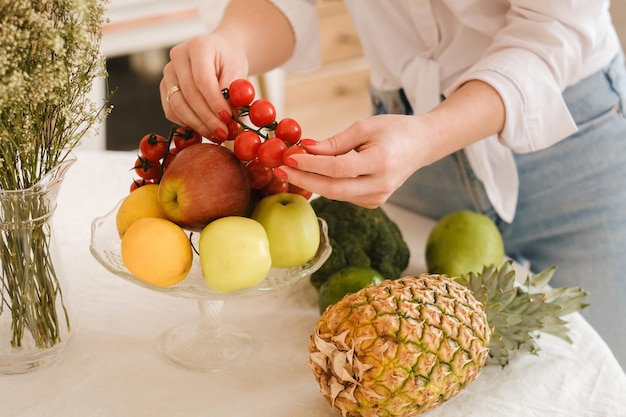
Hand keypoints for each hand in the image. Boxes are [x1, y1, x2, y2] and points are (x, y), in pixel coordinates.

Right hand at [160, 33, 248, 140]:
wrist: (220, 53)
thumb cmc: (230, 60)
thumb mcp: (238, 70)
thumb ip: (234, 91)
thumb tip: (231, 118)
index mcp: (198, 46)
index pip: (203, 80)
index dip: (215, 102)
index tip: (228, 118)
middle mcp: (178, 57)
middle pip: (189, 94)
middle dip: (207, 118)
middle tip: (223, 133)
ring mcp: (168, 72)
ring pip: (177, 105)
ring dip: (197, 125)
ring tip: (216, 135)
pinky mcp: (165, 87)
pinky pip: (171, 111)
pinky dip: (187, 124)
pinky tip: (204, 131)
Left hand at [277, 80, 505, 207]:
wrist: (421, 145)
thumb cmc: (393, 130)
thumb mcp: (364, 127)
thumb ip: (334, 142)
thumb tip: (305, 149)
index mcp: (381, 163)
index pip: (338, 168)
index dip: (312, 164)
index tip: (290, 156)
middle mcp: (380, 186)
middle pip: (333, 188)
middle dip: (303, 179)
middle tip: (280, 169)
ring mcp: (377, 198)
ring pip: (335, 194)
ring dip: (311, 181)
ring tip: (291, 167)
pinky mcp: (373, 203)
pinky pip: (343, 195)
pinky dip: (326, 184)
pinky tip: (311, 174)